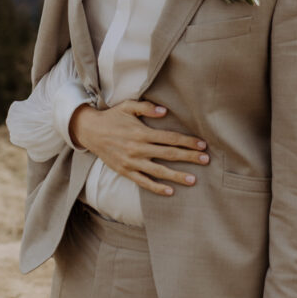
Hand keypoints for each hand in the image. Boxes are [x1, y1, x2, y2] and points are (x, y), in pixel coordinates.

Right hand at [69, 99, 208, 195]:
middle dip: (189, 158)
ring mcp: (132, 162)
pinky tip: (170, 191)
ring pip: (159, 171)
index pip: (170, 138)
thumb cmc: (112, 117)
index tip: (202, 145)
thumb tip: (164, 111)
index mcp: (142, 132)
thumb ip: (146, 107)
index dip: (187, 142)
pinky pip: (143, 182)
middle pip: (169, 154)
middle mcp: (138, 148)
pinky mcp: (125, 171)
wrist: (90, 132)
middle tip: (206, 161)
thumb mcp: (128, 106)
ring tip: (193, 180)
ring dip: (177, 176)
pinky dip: (156, 187)